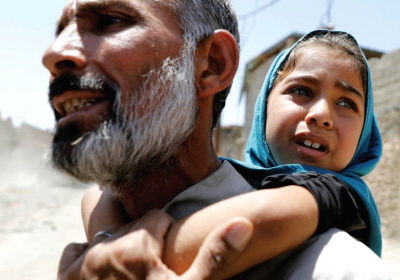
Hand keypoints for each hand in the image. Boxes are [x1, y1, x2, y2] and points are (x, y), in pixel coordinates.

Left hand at [58, 210, 252, 279]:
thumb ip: (216, 256)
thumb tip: (242, 223)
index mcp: (137, 246)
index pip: (157, 217)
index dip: (168, 234)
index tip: (169, 257)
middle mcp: (105, 248)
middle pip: (132, 226)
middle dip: (145, 241)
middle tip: (153, 271)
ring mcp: (82, 264)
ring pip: (106, 236)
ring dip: (119, 248)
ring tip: (131, 274)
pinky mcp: (67, 278)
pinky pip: (74, 251)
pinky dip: (87, 257)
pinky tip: (103, 273)